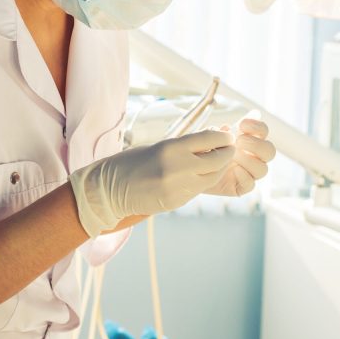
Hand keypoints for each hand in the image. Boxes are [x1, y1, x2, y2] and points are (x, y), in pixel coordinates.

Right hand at [69, 130, 234, 235]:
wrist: (110, 190)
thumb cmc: (133, 162)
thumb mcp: (160, 147)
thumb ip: (185, 146)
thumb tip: (213, 141)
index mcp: (171, 148)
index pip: (209, 139)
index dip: (223, 138)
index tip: (228, 136)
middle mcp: (178, 167)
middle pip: (217, 160)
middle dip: (227, 153)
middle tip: (229, 149)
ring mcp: (179, 187)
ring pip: (213, 177)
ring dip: (219, 168)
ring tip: (218, 161)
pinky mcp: (178, 201)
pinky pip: (199, 189)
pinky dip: (204, 180)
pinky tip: (202, 174)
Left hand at [205, 116, 276, 196]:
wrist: (191, 169)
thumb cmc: (205, 148)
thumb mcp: (215, 136)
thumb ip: (234, 127)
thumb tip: (256, 113)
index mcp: (251, 141)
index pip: (263, 132)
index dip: (258, 127)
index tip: (243, 124)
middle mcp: (254, 157)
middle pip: (269, 151)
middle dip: (257, 145)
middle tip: (240, 141)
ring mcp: (249, 173)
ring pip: (262, 169)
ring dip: (249, 161)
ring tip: (233, 156)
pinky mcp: (241, 187)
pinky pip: (250, 184)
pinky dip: (244, 177)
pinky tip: (234, 170)